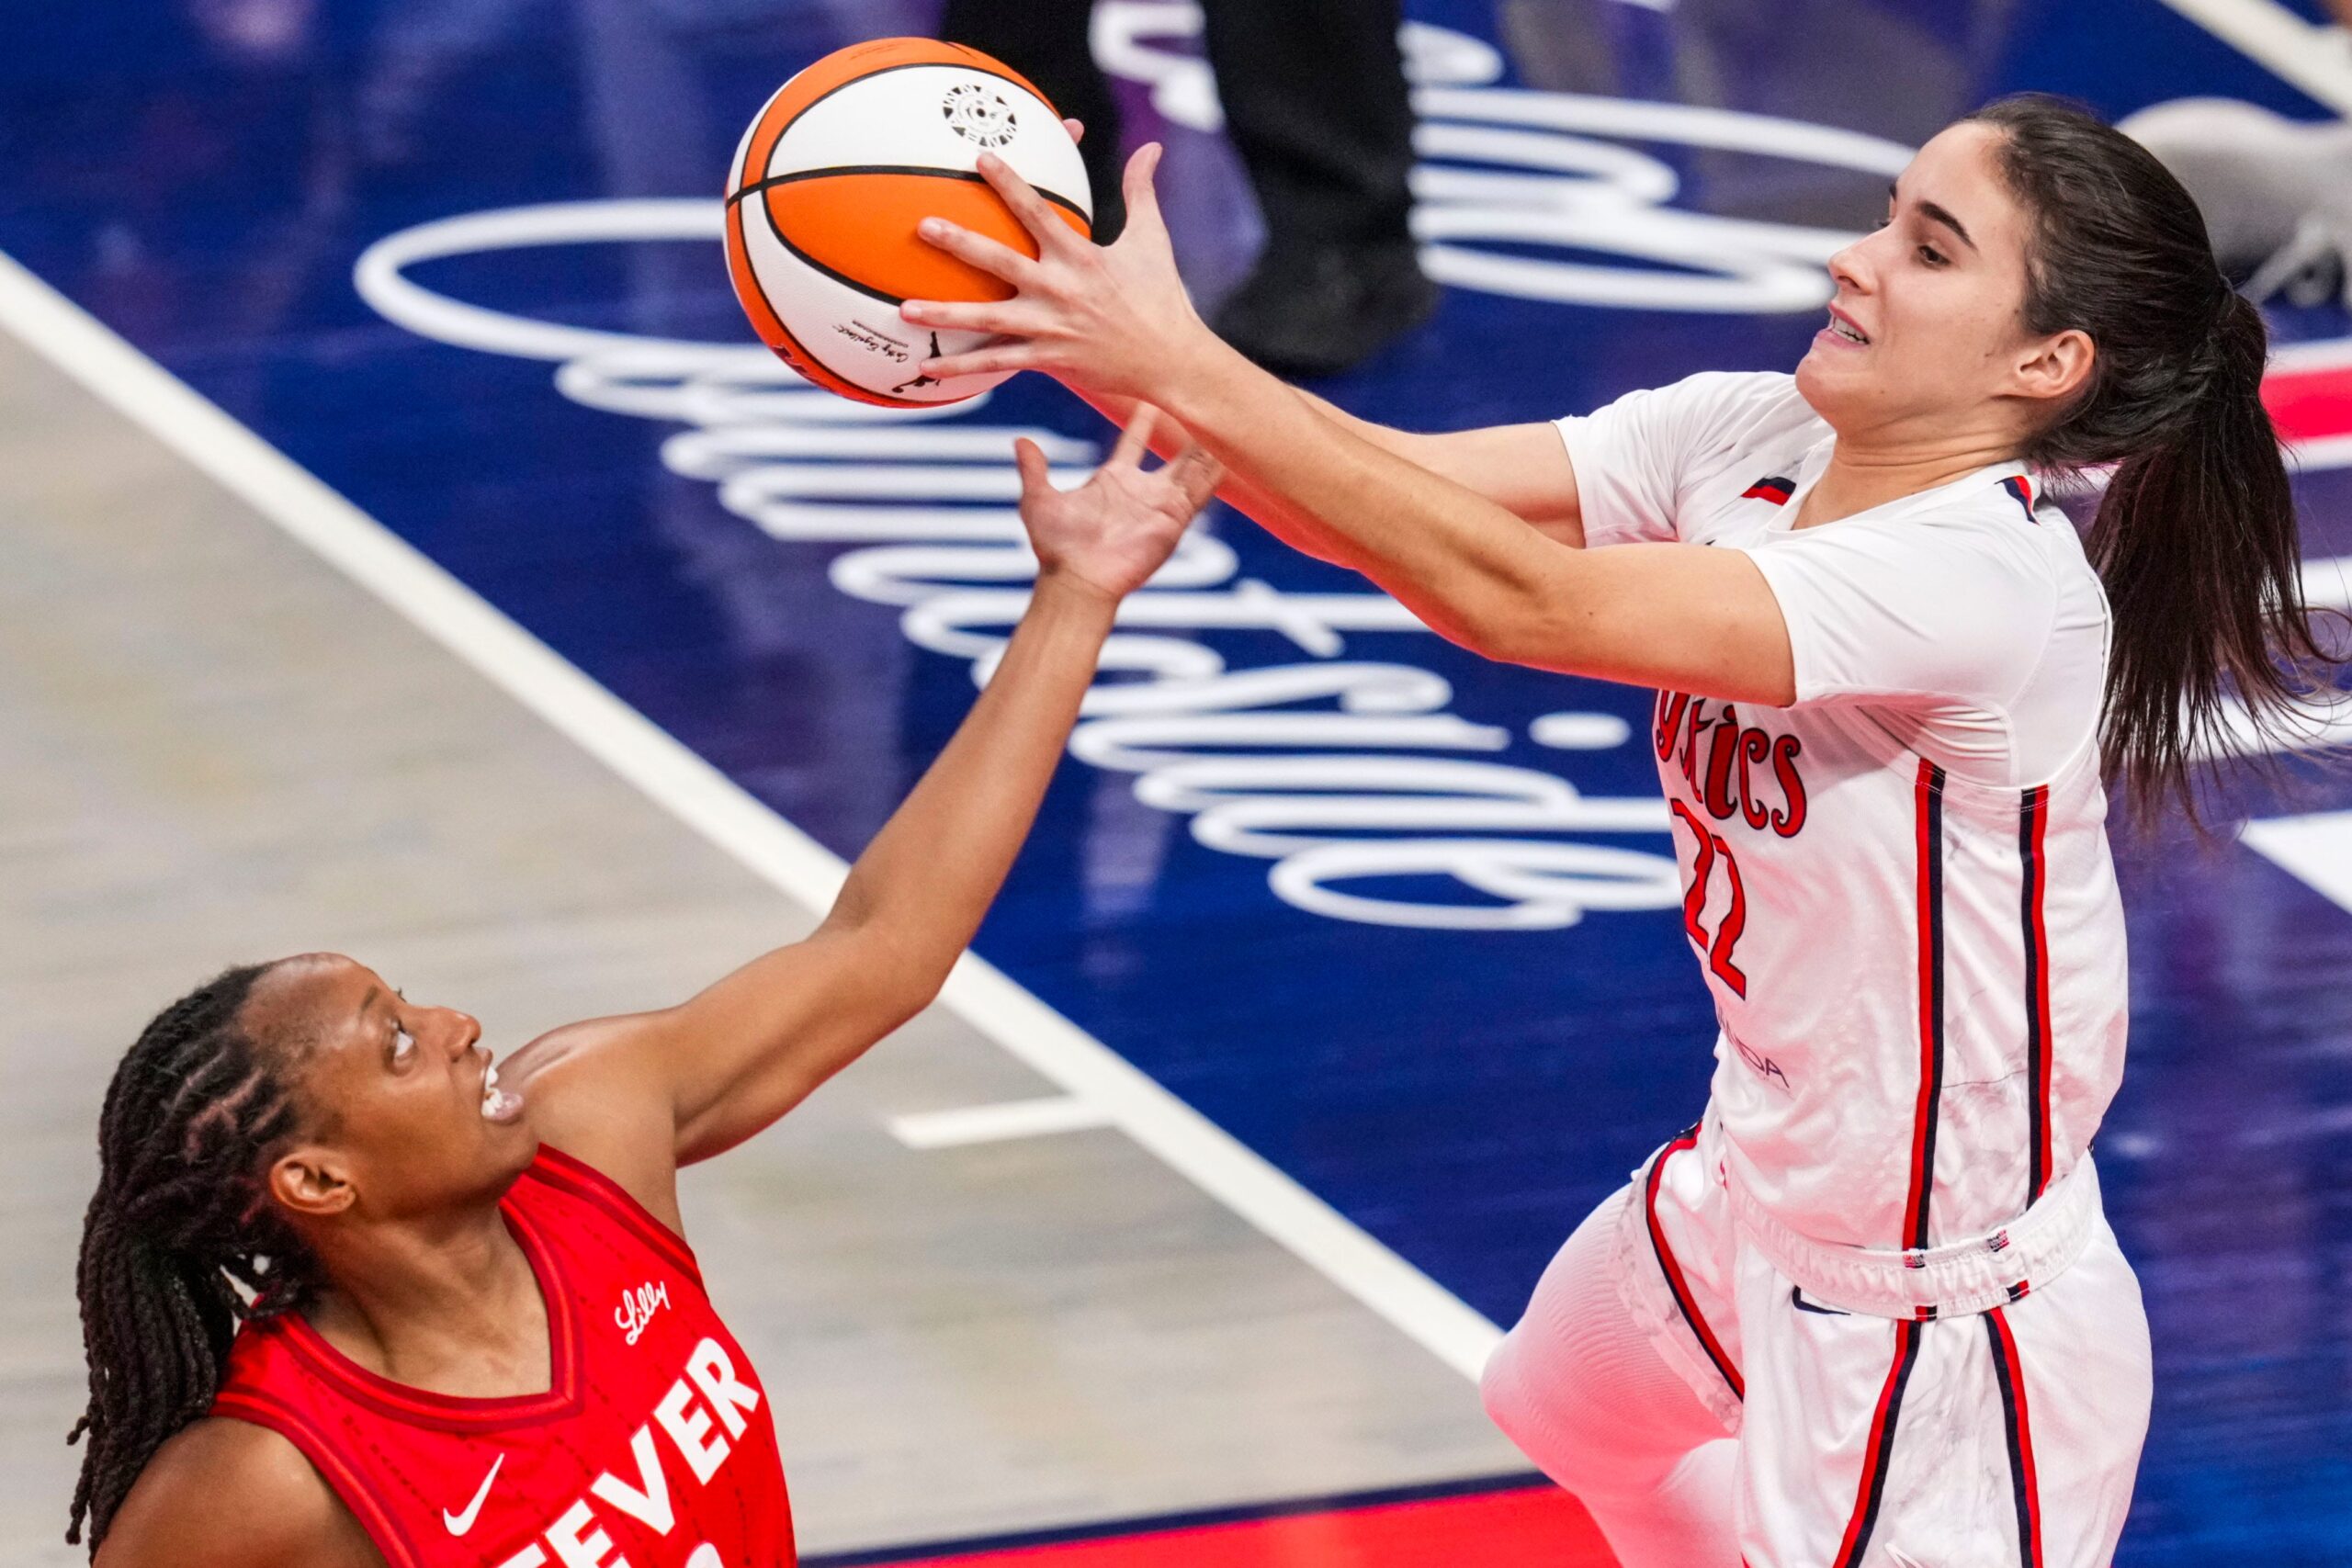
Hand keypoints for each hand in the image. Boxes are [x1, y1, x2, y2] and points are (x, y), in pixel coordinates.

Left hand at [901, 143, 1209, 400]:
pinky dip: (962, 368)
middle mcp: (1060, 291)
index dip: (1009, 184)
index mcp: (1081, 257)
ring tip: (905, 308)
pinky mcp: (1048, 361)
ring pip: (988, 320)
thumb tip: (1151, 146)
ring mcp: (1050, 328)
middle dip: (961, 243)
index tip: (979, 159)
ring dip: (945, 314)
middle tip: (922, 226)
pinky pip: (997, 364)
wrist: (1171, 361)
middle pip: (1001, 262)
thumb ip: (1141, 190)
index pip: (1037, 213)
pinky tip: (927, 369)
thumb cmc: (1162, 298)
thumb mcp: (1153, 240)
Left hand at [1017, 405, 1221, 602]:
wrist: (1076, 579)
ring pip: (1194, 465)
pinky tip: (1233, 448)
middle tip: (1201, 396)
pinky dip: (1217, 469)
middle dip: (1187, 425)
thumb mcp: (1038, 500)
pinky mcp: (1175, 519)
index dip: (1144, 417)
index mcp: (1114, 480)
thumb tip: (1020, 442)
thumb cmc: (1057, 548)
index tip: (1153, 391)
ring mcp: (1161, 504)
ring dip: (1209, 442)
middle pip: (1172, 449)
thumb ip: (1034, 469)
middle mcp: (1142, 490)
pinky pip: (1201, 490)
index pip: (1134, 440)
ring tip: (1228, 413)